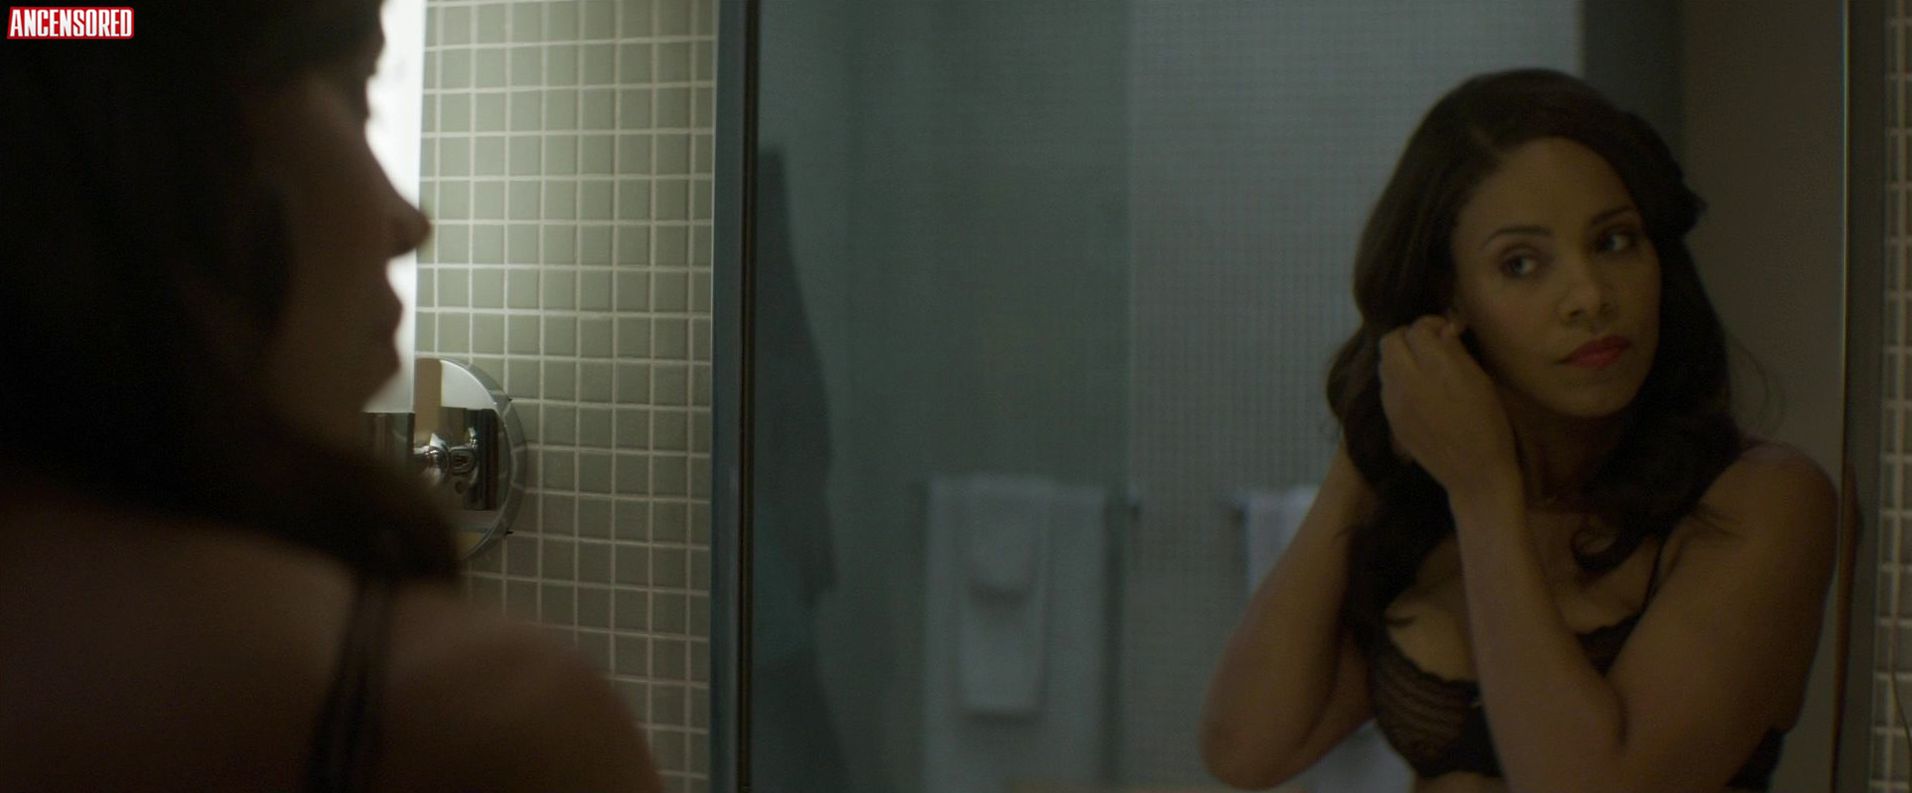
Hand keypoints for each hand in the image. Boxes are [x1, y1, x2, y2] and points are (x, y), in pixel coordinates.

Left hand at [1377, 316, 1518, 497]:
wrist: (1473, 474)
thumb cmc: (1489, 425)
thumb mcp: (1481, 381)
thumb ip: (1456, 351)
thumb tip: (1443, 328)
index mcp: (1438, 367)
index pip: (1418, 328)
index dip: (1432, 325)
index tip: (1446, 333)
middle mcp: (1409, 380)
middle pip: (1391, 340)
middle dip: (1408, 337)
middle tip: (1429, 347)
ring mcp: (1394, 401)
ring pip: (1383, 363)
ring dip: (1399, 358)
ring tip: (1422, 368)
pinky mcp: (1390, 419)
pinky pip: (1385, 387)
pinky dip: (1396, 380)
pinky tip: (1416, 391)